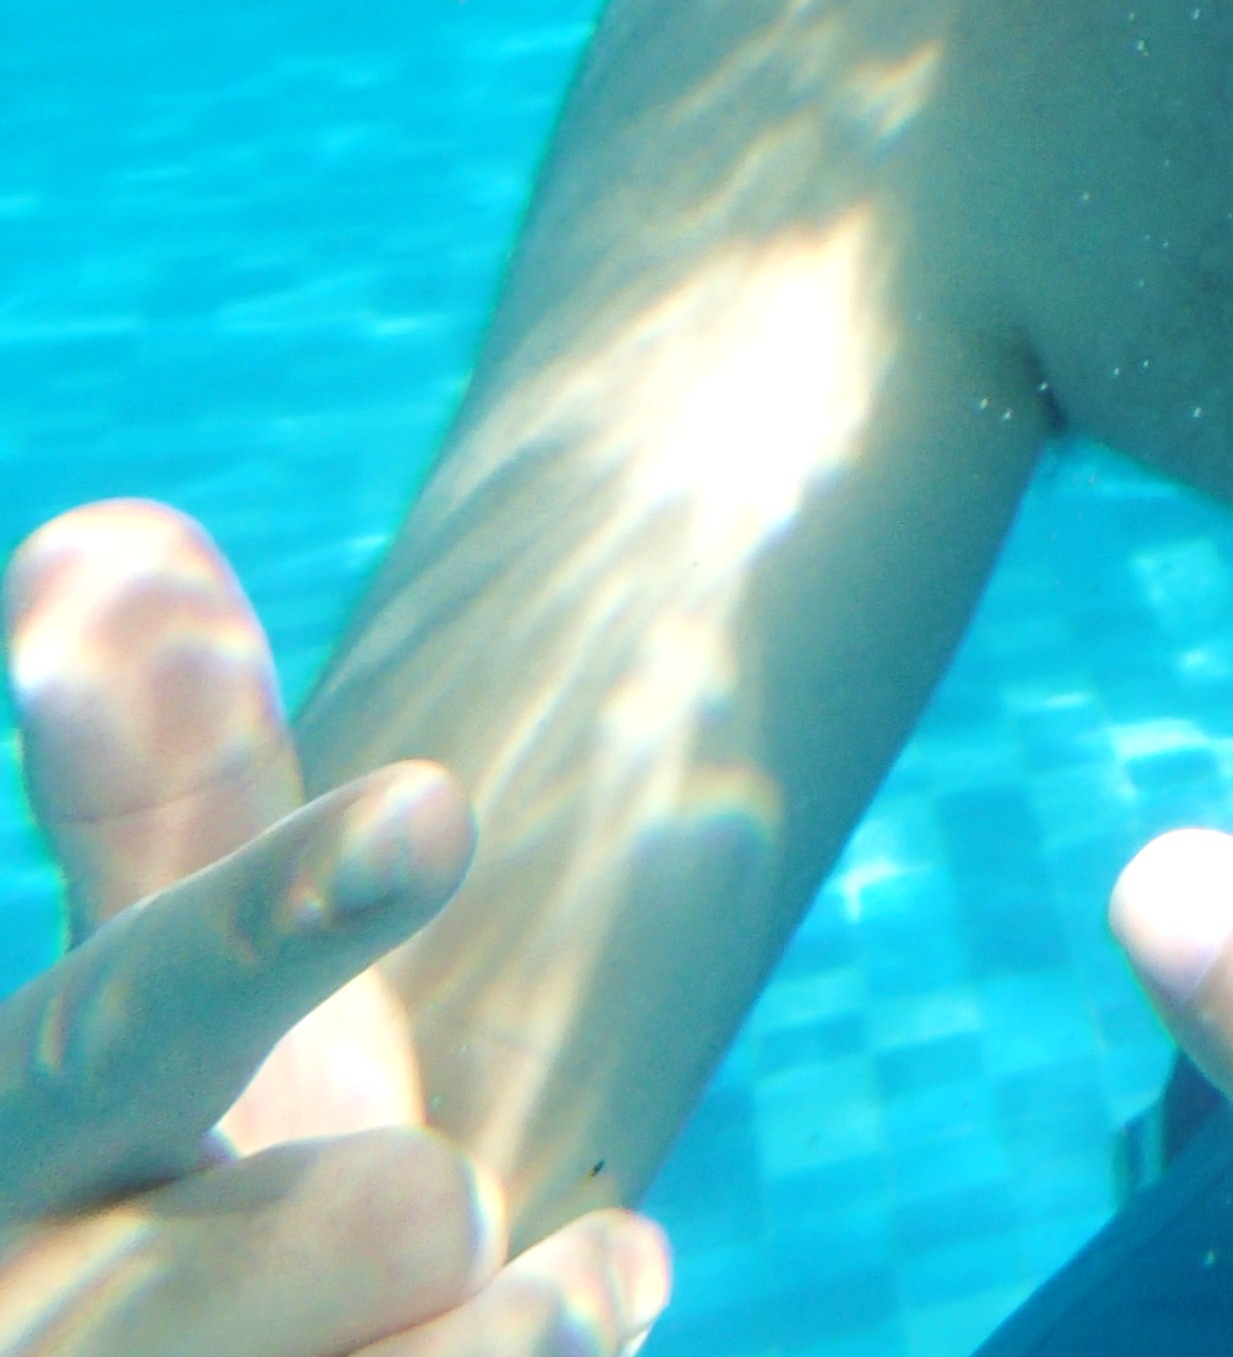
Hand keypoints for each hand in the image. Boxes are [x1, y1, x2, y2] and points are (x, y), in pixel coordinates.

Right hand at [0, 504, 669, 1355]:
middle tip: (426, 1197)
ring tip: (551, 1282)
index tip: (431, 807)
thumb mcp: (174, 1002)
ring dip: (467, 1352)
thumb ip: (163, 795)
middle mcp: (28, 1321)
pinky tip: (600, 1296)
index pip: (120, 1027)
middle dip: (327, 1244)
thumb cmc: (182, 1200)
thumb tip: (99, 531)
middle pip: (219, 1280)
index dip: (267, 922)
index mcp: (5, 1142)